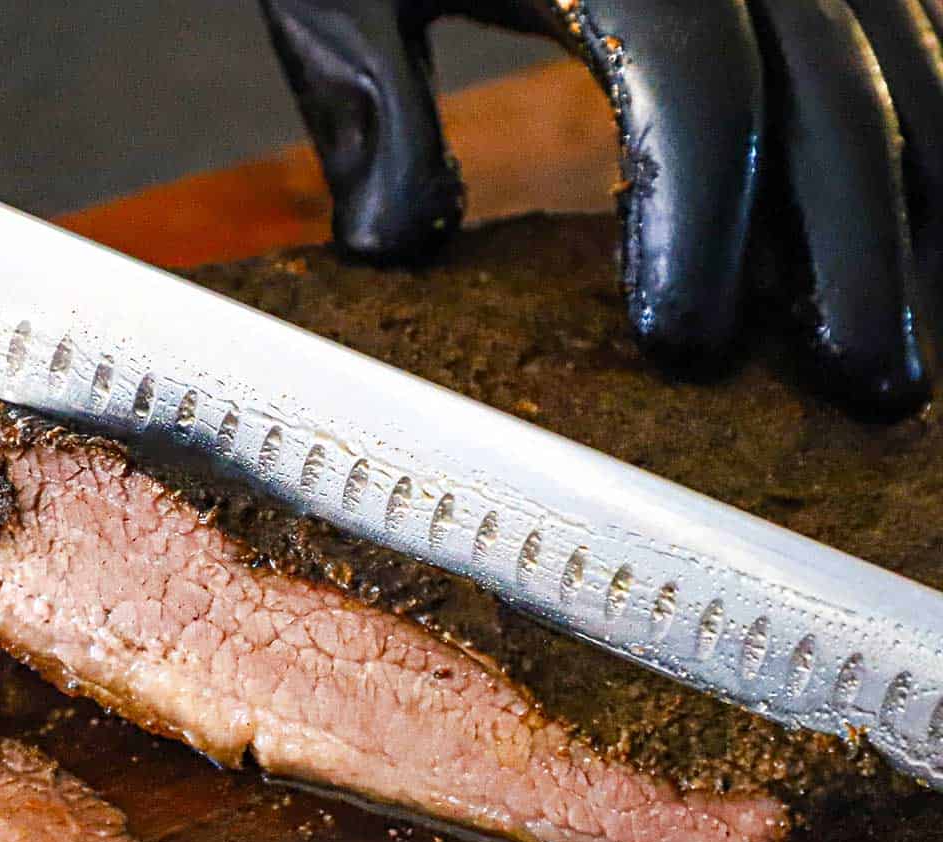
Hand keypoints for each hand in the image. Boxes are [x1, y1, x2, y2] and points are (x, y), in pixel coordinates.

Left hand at [260, 0, 942, 417]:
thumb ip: (368, 101)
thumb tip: (396, 241)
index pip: (696, 89)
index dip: (702, 223)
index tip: (685, 345)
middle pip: (832, 92)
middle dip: (857, 253)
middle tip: (868, 391)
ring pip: (898, 65)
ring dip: (915, 208)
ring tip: (914, 340)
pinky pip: (906, 34)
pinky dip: (920, 134)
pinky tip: (917, 227)